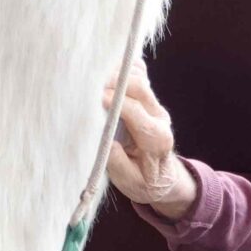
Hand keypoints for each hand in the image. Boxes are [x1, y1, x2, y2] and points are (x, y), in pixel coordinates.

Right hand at [103, 66, 198, 218]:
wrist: (161, 178)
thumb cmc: (143, 182)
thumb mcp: (130, 183)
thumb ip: (117, 163)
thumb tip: (103, 142)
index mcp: (156, 139)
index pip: (137, 112)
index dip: (117, 102)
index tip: (97, 98)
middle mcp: (159, 117)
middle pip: (139, 88)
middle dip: (114, 82)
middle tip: (89, 83)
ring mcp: (154, 105)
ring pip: (139, 77)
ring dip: (116, 73)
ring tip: (93, 75)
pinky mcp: (148, 98)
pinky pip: (139, 74)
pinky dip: (122, 68)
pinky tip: (106, 70)